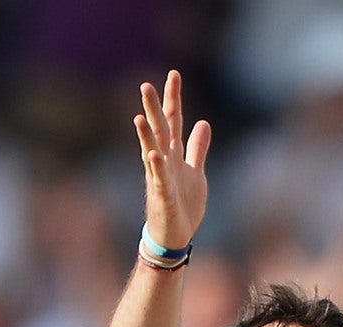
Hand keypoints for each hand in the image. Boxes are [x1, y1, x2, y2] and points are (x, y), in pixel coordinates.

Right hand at [133, 70, 209, 250]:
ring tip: (139, 116)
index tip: (174, 74)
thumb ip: (197, 148)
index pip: (172, 121)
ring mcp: (160, 178)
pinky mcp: (162, 196)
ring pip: (152, 152)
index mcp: (173, 154)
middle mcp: (164, 162)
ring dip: (146, 135)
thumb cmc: (183, 204)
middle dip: (153, 109)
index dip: (173, 99)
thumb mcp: (195, 172)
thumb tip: (203, 123)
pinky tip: (153, 154)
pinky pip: (159, 179)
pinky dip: (157, 167)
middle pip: (159, 131)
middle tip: (146, 85)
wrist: (175, 236)